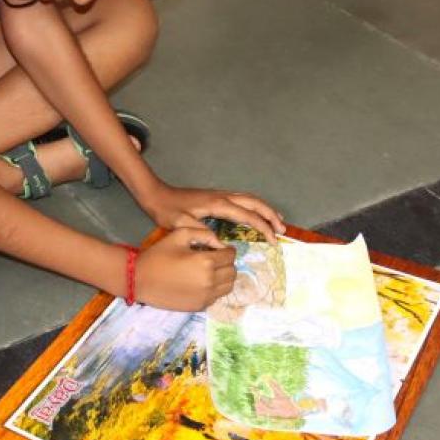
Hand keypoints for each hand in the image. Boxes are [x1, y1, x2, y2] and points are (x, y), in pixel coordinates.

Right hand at [134, 227, 237, 310]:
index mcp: (206, 261)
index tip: (221, 249)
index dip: (228, 250)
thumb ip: (203, 233)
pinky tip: (202, 282)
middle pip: (233, 272)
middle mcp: (210, 281)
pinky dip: (215, 289)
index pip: (230, 256)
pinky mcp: (200, 306)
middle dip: (227, 263)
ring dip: (224, 277)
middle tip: (216, 259)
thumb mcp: (179, 234)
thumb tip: (220, 243)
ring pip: (229, 286)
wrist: (139, 279)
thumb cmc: (158, 254)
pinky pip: (217, 297)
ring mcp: (206, 296)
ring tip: (212, 271)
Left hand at [141, 182, 286, 241]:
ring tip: (278, 220)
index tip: (273, 240)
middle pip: (254, 202)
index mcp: (217, 204)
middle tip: (282, 229)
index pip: (247, 215)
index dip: (263, 228)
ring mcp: (220, 194)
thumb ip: (200, 234)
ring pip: (250, 198)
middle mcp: (222, 196)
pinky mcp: (217, 197)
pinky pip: (242, 199)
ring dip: (265, 208)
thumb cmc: (167, 210)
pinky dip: (254, 206)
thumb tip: (220, 245)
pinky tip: (255, 213)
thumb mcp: (180, 225)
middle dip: (271, 215)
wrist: (156, 195)